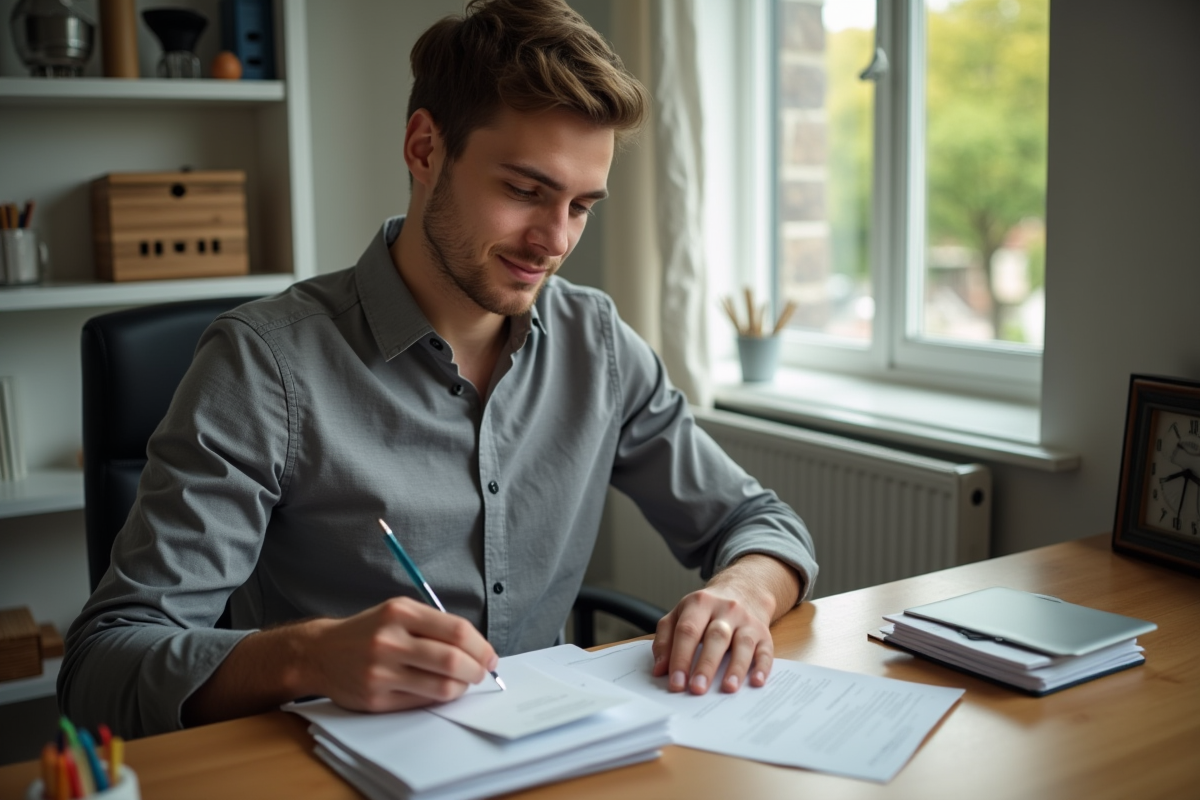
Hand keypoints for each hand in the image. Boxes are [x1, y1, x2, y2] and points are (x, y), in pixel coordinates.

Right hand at [302, 597, 498, 712]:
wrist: (320, 652)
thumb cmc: (369, 631)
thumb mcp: (398, 612)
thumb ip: (434, 625)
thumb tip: (476, 648)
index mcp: (399, 613)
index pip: (456, 631)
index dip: (481, 647)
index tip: (490, 656)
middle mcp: (389, 641)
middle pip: (452, 660)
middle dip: (476, 670)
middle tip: (481, 673)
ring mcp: (381, 672)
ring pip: (441, 686)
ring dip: (461, 687)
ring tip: (462, 683)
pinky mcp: (375, 698)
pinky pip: (421, 702)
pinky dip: (438, 697)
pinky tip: (439, 690)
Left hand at [650, 555, 799, 694]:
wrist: (744, 590)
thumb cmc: (706, 609)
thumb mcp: (681, 614)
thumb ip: (666, 640)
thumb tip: (660, 669)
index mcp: (700, 603)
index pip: (688, 630)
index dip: (680, 657)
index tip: (676, 683)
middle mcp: (725, 609)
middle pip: (715, 636)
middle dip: (705, 665)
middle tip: (697, 689)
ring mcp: (747, 620)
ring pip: (742, 643)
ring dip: (735, 667)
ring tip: (727, 688)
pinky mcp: (764, 633)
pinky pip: (766, 650)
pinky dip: (762, 667)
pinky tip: (756, 682)